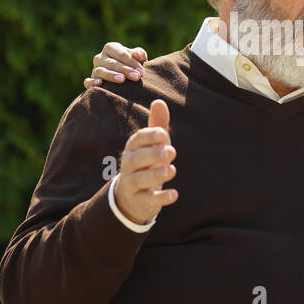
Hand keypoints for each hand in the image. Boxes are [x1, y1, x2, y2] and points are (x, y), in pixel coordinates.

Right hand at [84, 43, 146, 87]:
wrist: (123, 78)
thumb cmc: (131, 65)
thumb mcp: (137, 58)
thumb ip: (139, 54)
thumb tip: (137, 55)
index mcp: (110, 48)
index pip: (120, 53)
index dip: (131, 62)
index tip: (141, 71)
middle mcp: (100, 57)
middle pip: (112, 63)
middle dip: (125, 70)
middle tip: (137, 77)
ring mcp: (94, 69)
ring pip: (100, 71)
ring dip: (111, 75)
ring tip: (122, 79)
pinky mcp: (90, 80)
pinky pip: (88, 81)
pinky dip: (92, 82)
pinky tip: (100, 83)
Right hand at [112, 99, 176, 224]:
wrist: (131, 197)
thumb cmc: (146, 163)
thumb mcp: (152, 145)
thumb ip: (157, 125)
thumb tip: (159, 101)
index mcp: (132, 149)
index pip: (136, 140)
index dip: (148, 136)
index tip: (163, 133)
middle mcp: (129, 166)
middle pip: (137, 159)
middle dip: (153, 154)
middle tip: (171, 151)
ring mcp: (132, 184)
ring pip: (140, 179)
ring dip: (156, 175)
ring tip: (172, 170)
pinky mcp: (139, 201)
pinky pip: (148, 200)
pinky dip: (161, 198)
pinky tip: (175, 194)